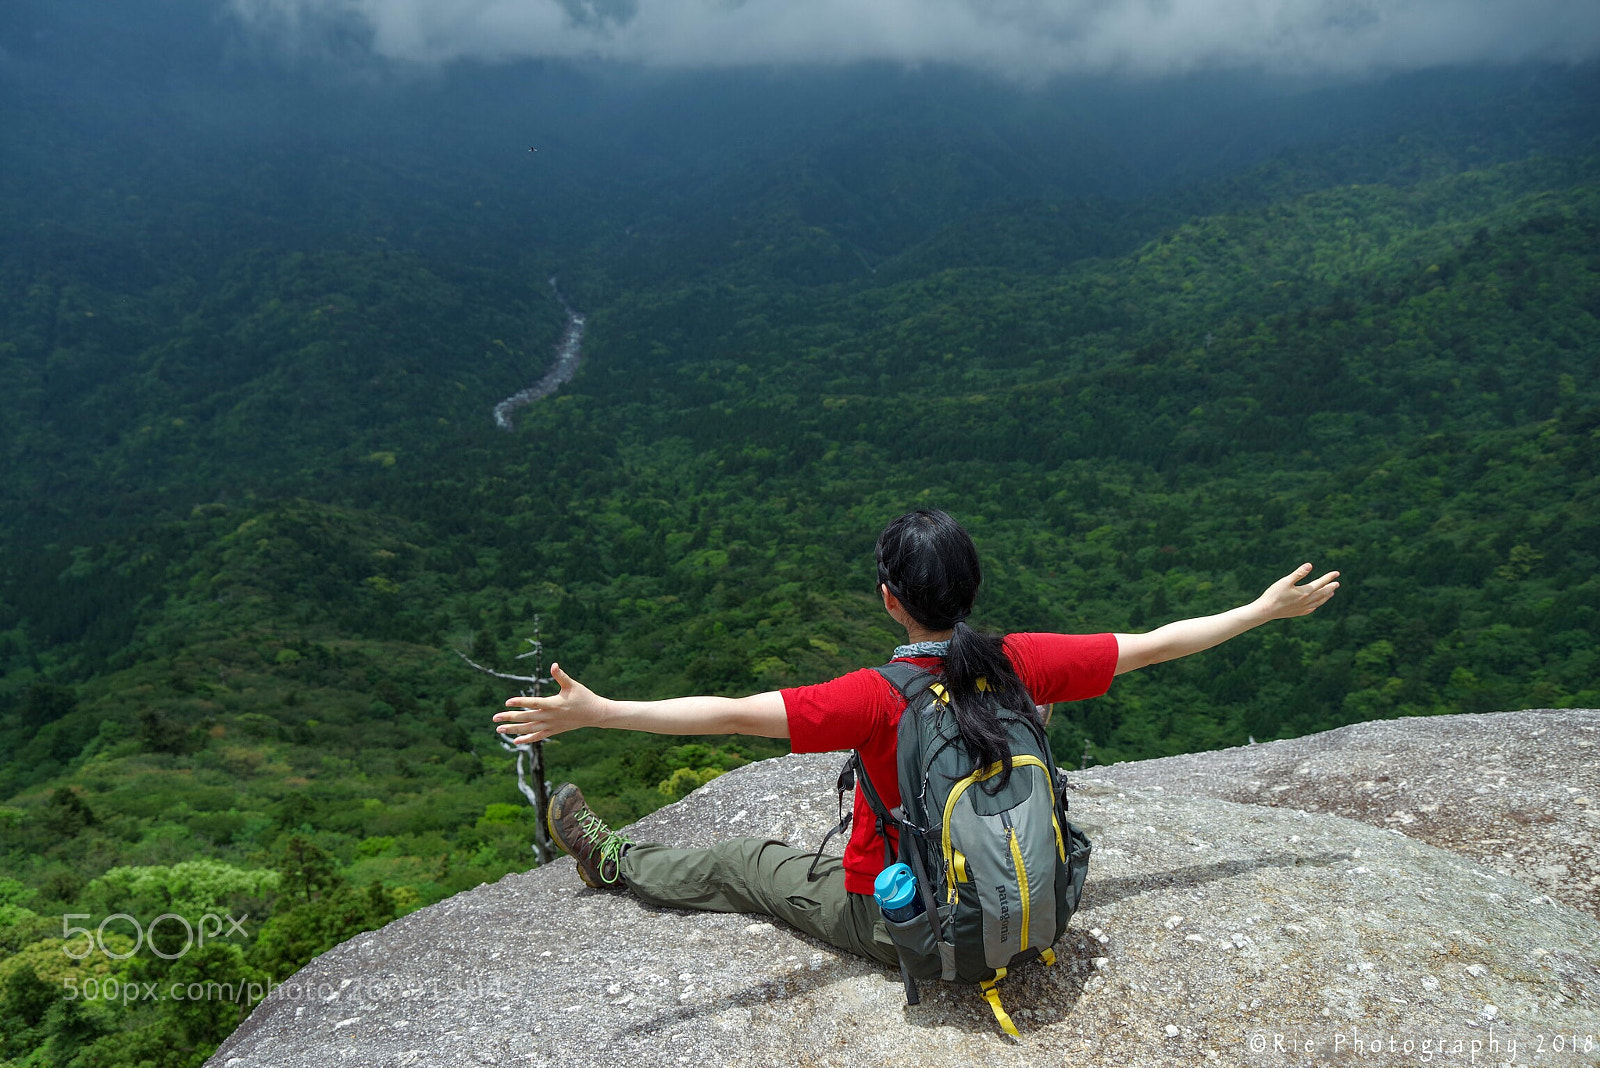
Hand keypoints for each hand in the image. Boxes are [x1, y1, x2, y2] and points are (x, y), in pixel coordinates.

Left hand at [492, 663, 606, 744]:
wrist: (595, 714)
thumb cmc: (584, 697)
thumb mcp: (573, 685)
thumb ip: (561, 676)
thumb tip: (553, 665)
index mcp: (554, 704)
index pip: (533, 703)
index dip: (520, 702)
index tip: (507, 702)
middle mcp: (550, 716)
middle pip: (526, 718)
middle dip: (510, 718)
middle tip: (495, 718)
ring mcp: (551, 725)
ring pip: (529, 729)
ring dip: (513, 730)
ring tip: (499, 729)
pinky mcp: (554, 731)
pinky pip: (538, 736)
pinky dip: (527, 739)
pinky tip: (515, 741)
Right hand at [1254, 563, 1340, 619]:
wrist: (1266, 611)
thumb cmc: (1274, 594)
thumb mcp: (1285, 581)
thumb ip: (1298, 573)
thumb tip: (1310, 565)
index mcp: (1304, 592)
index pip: (1320, 583)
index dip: (1329, 577)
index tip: (1336, 573)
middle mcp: (1306, 601)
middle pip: (1322, 593)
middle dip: (1330, 587)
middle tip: (1337, 583)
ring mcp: (1302, 608)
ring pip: (1318, 602)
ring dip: (1326, 597)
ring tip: (1331, 593)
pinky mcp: (1297, 613)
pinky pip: (1311, 609)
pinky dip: (1316, 605)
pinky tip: (1316, 605)